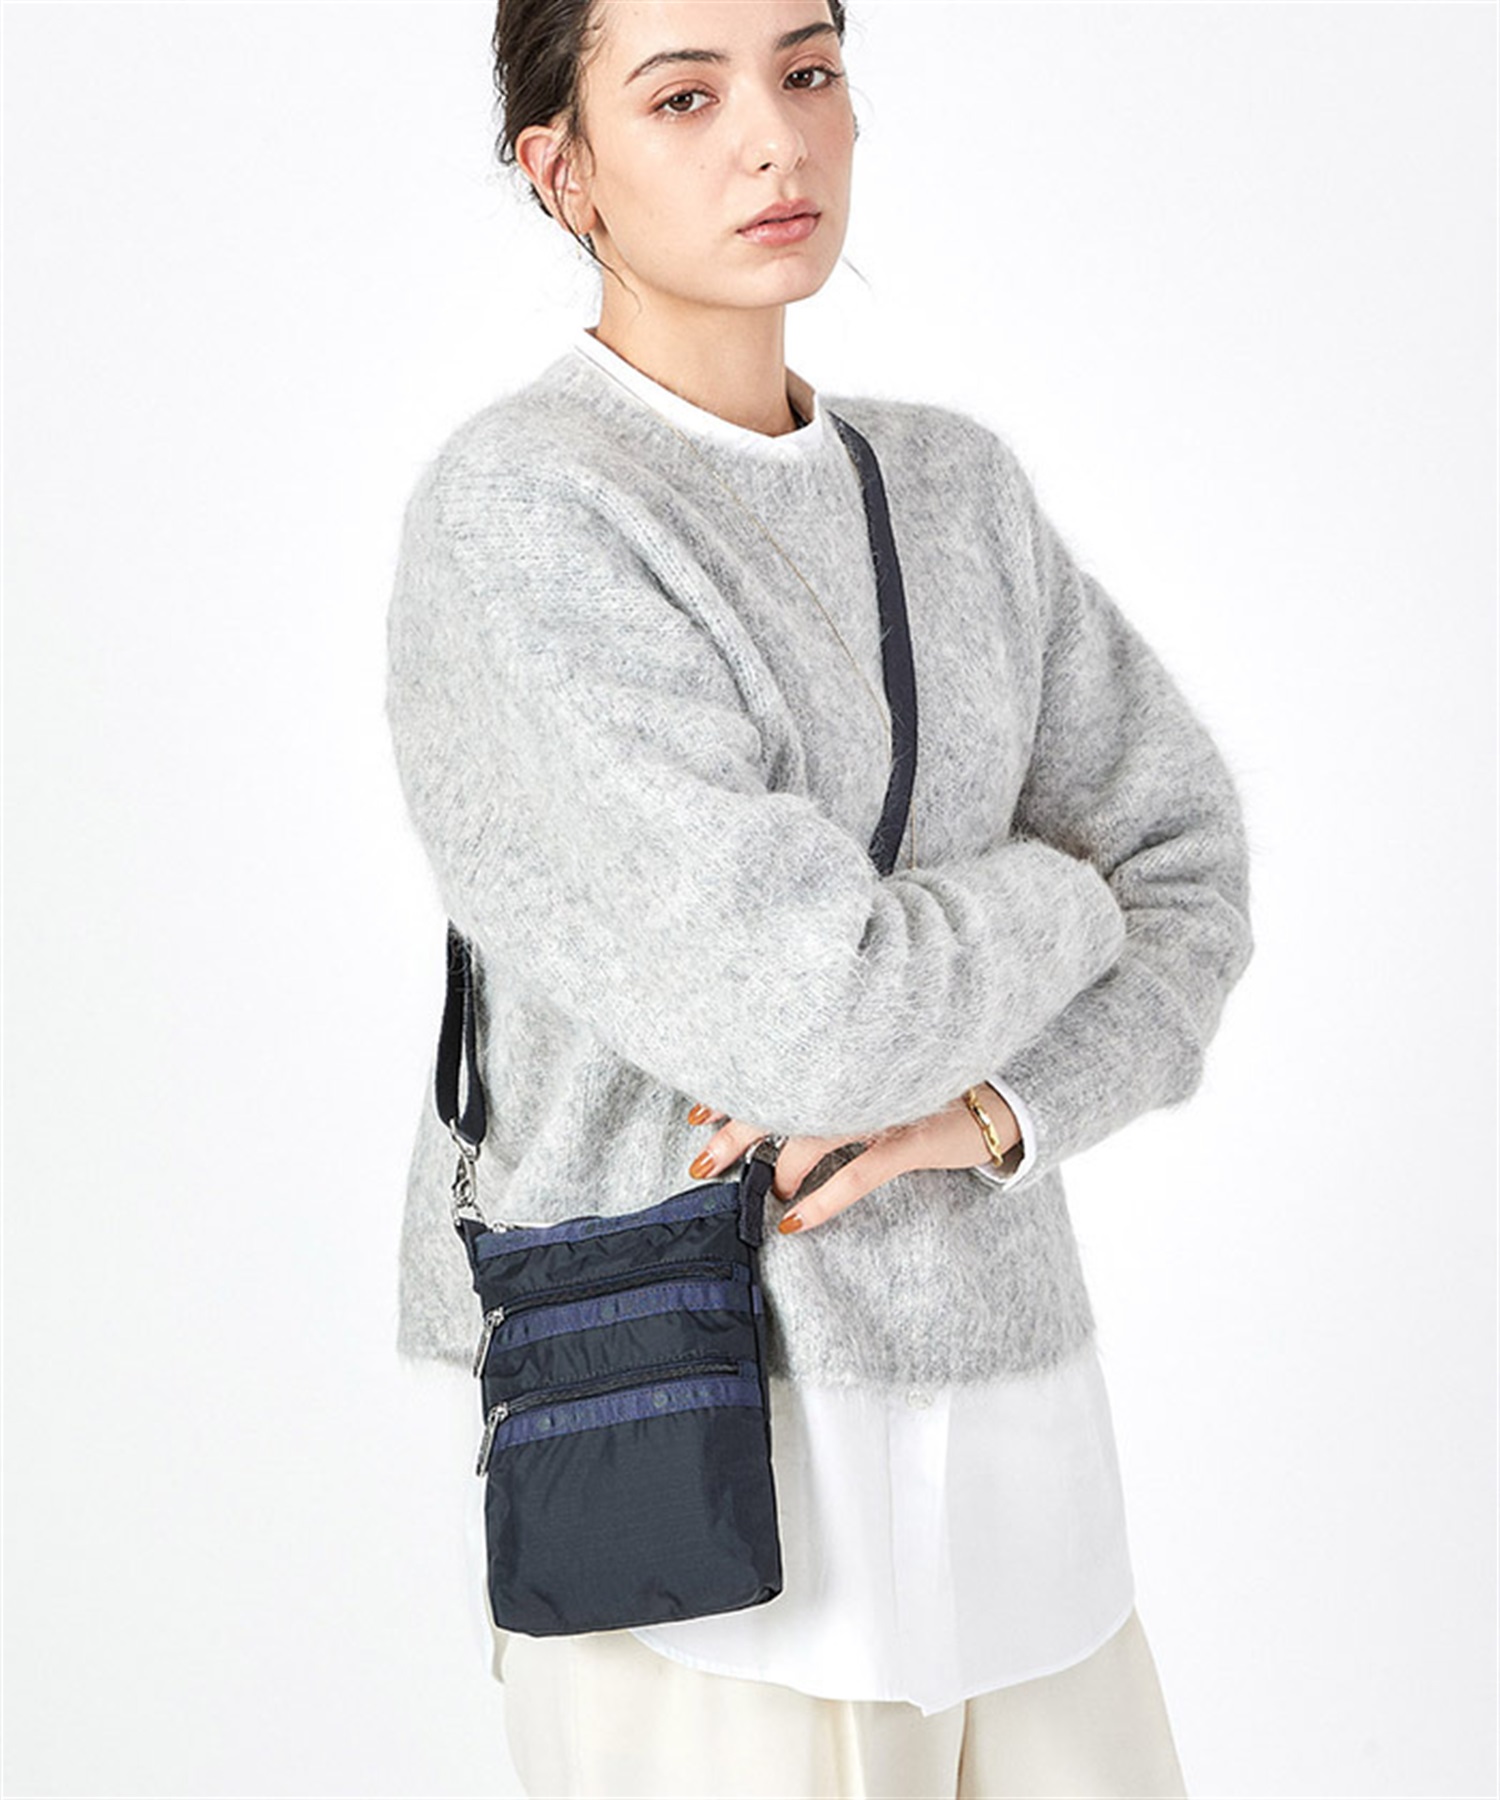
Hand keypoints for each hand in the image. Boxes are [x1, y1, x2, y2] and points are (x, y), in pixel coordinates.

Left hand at [684, 1086, 1021, 1234]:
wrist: (1001, 1094)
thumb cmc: (931, 1085)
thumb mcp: (879, 1076)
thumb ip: (832, 1085)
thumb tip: (772, 1114)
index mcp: (845, 1056)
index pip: (777, 1068)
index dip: (734, 1090)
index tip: (698, 1114)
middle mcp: (858, 1073)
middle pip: (782, 1097)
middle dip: (736, 1131)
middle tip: (700, 1162)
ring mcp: (883, 1103)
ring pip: (812, 1133)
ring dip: (777, 1168)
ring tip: (761, 1193)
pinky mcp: (910, 1137)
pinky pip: (856, 1173)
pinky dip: (821, 1199)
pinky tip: (794, 1221)